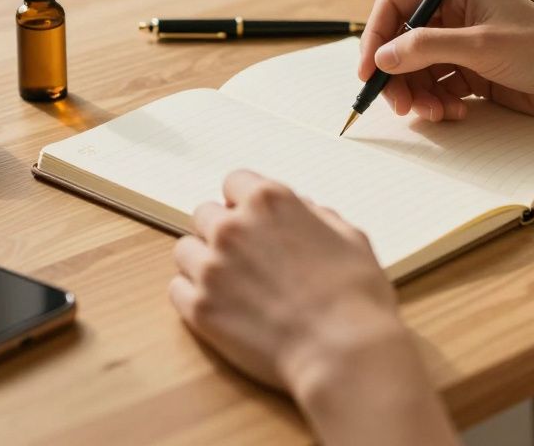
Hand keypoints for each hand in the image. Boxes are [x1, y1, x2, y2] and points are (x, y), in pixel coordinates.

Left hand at [169, 170, 409, 392]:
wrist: (344, 352)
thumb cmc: (355, 297)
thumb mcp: (350, 238)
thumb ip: (317, 216)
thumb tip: (303, 211)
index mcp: (270, 201)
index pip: (235, 182)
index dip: (243, 201)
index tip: (250, 218)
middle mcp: (233, 227)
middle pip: (205, 214)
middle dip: (222, 230)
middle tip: (244, 256)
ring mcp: (212, 267)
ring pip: (186, 250)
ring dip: (203, 261)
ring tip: (230, 284)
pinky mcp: (200, 308)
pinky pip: (177, 289)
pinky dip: (194, 295)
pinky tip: (220, 306)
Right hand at [359, 0, 533, 123]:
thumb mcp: (482, 46)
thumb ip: (427, 48)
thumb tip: (381, 57)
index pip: (397, 7)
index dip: (376, 37)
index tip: (368, 72)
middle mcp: (458, 15)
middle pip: (403, 43)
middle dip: (397, 75)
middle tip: (399, 106)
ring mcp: (466, 47)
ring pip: (419, 70)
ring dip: (418, 94)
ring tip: (434, 114)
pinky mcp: (476, 75)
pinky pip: (439, 88)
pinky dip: (438, 103)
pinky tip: (454, 114)